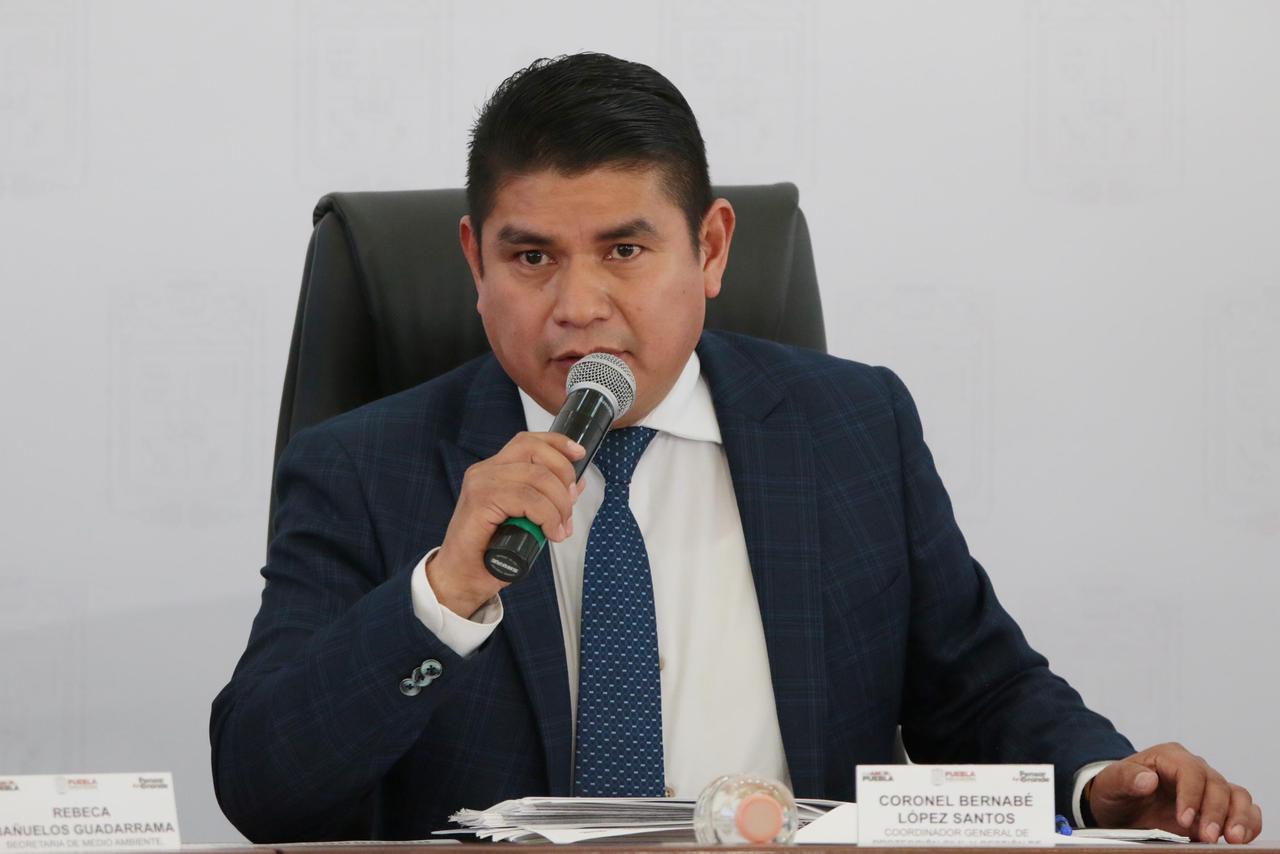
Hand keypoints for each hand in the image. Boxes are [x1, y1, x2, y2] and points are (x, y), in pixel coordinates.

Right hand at [428, 432, 584, 616]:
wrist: (461, 579)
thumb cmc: (491, 552)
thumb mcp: (527, 520)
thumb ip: (548, 499)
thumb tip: (577, 484)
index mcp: (495, 470)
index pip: (528, 442)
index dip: (557, 444)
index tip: (580, 454)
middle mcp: (484, 471)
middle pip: (534, 451)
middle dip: (563, 476)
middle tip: (570, 508)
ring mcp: (480, 484)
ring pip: (536, 476)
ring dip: (558, 504)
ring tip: (561, 528)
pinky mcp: (479, 502)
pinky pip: (526, 498)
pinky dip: (546, 515)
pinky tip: (550, 533)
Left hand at [1086, 742, 1261, 843]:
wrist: (1119, 805)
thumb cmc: (1115, 790)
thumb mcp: (1110, 782)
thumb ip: (1126, 778)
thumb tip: (1148, 780)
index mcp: (1169, 757)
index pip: (1190, 771)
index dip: (1191, 795)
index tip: (1183, 819)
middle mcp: (1193, 769)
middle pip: (1216, 784)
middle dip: (1215, 812)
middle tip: (1207, 836)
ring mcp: (1207, 789)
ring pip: (1236, 795)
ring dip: (1238, 817)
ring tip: (1232, 839)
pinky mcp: (1216, 808)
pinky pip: (1243, 810)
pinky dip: (1247, 823)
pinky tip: (1240, 838)